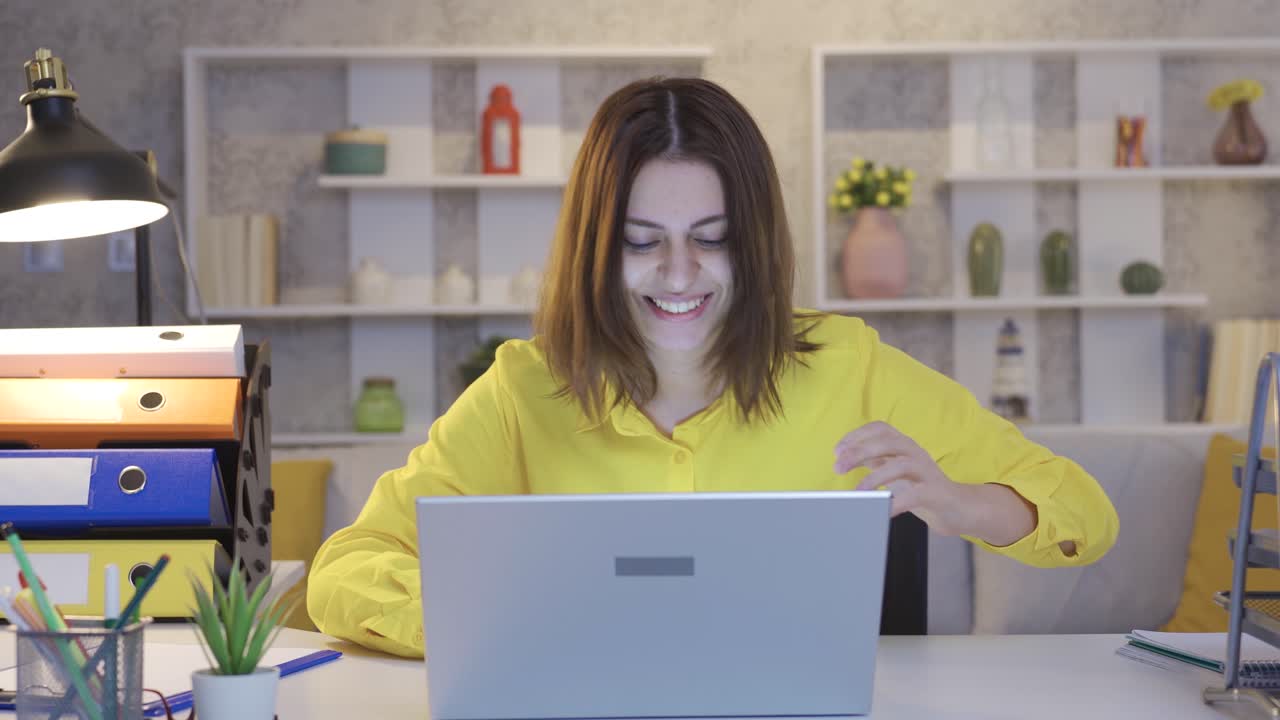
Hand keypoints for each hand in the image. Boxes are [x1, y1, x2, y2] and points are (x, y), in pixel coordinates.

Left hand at [833, 421, 967, 534]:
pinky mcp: (936, 493)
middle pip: (887, 442)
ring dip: (876, 477)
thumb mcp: (894, 472)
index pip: (880, 428)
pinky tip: (883, 510)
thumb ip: (874, 462)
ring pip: (901, 465)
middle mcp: (916, 453)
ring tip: (859, 492)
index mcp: (904, 446)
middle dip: (859, 452)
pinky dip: (897, 502)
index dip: (857, 435)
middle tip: (838, 467)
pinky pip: (916, 494)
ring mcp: (927, 472)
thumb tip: (844, 458)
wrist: (957, 508)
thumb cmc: (921, 488)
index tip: (838, 451)